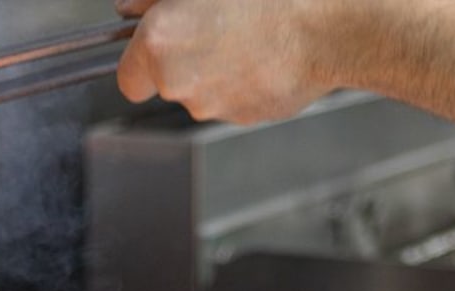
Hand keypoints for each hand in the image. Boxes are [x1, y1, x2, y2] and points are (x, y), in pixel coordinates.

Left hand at [115, 0, 333, 124]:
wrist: (327, 25)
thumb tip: (128, 7)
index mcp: (158, 45)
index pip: (128, 79)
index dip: (141, 62)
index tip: (157, 47)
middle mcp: (179, 83)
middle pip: (167, 85)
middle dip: (183, 61)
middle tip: (214, 25)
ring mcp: (214, 105)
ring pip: (202, 93)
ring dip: (216, 69)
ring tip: (248, 34)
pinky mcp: (246, 116)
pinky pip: (235, 100)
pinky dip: (244, 81)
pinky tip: (265, 53)